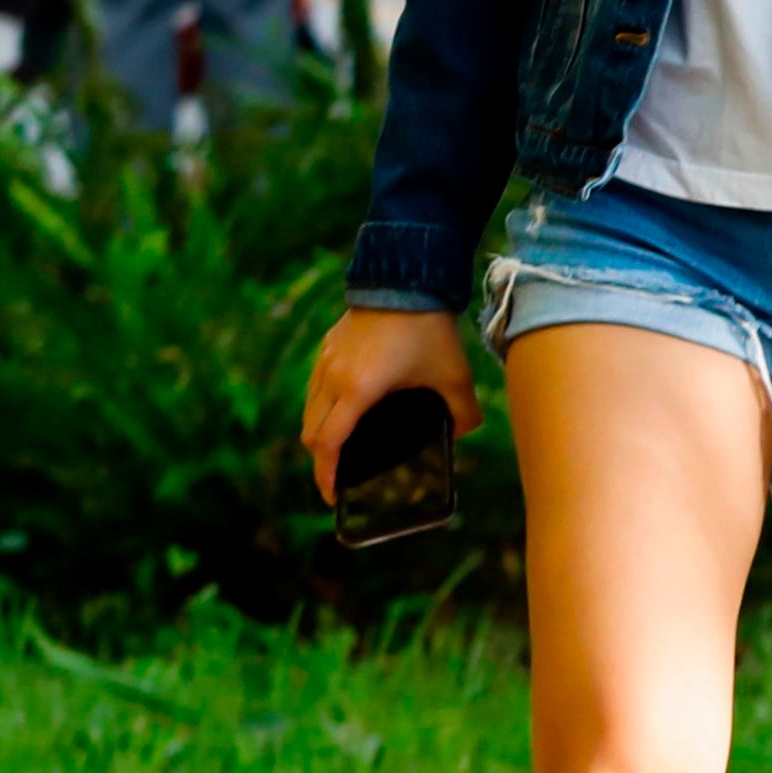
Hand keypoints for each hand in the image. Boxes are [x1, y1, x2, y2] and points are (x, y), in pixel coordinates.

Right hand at [301, 306, 476, 505]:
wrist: (405, 277)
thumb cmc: (429, 328)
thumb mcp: (455, 376)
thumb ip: (463, 412)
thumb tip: (463, 433)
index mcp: (358, 390)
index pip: (328, 443)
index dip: (325, 474)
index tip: (333, 495)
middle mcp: (332, 378)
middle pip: (310, 432)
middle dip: (320, 460)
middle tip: (339, 478)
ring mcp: (325, 361)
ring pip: (308, 410)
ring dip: (318, 434)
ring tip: (340, 449)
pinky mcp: (327, 347)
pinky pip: (315, 388)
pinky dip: (321, 409)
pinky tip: (345, 412)